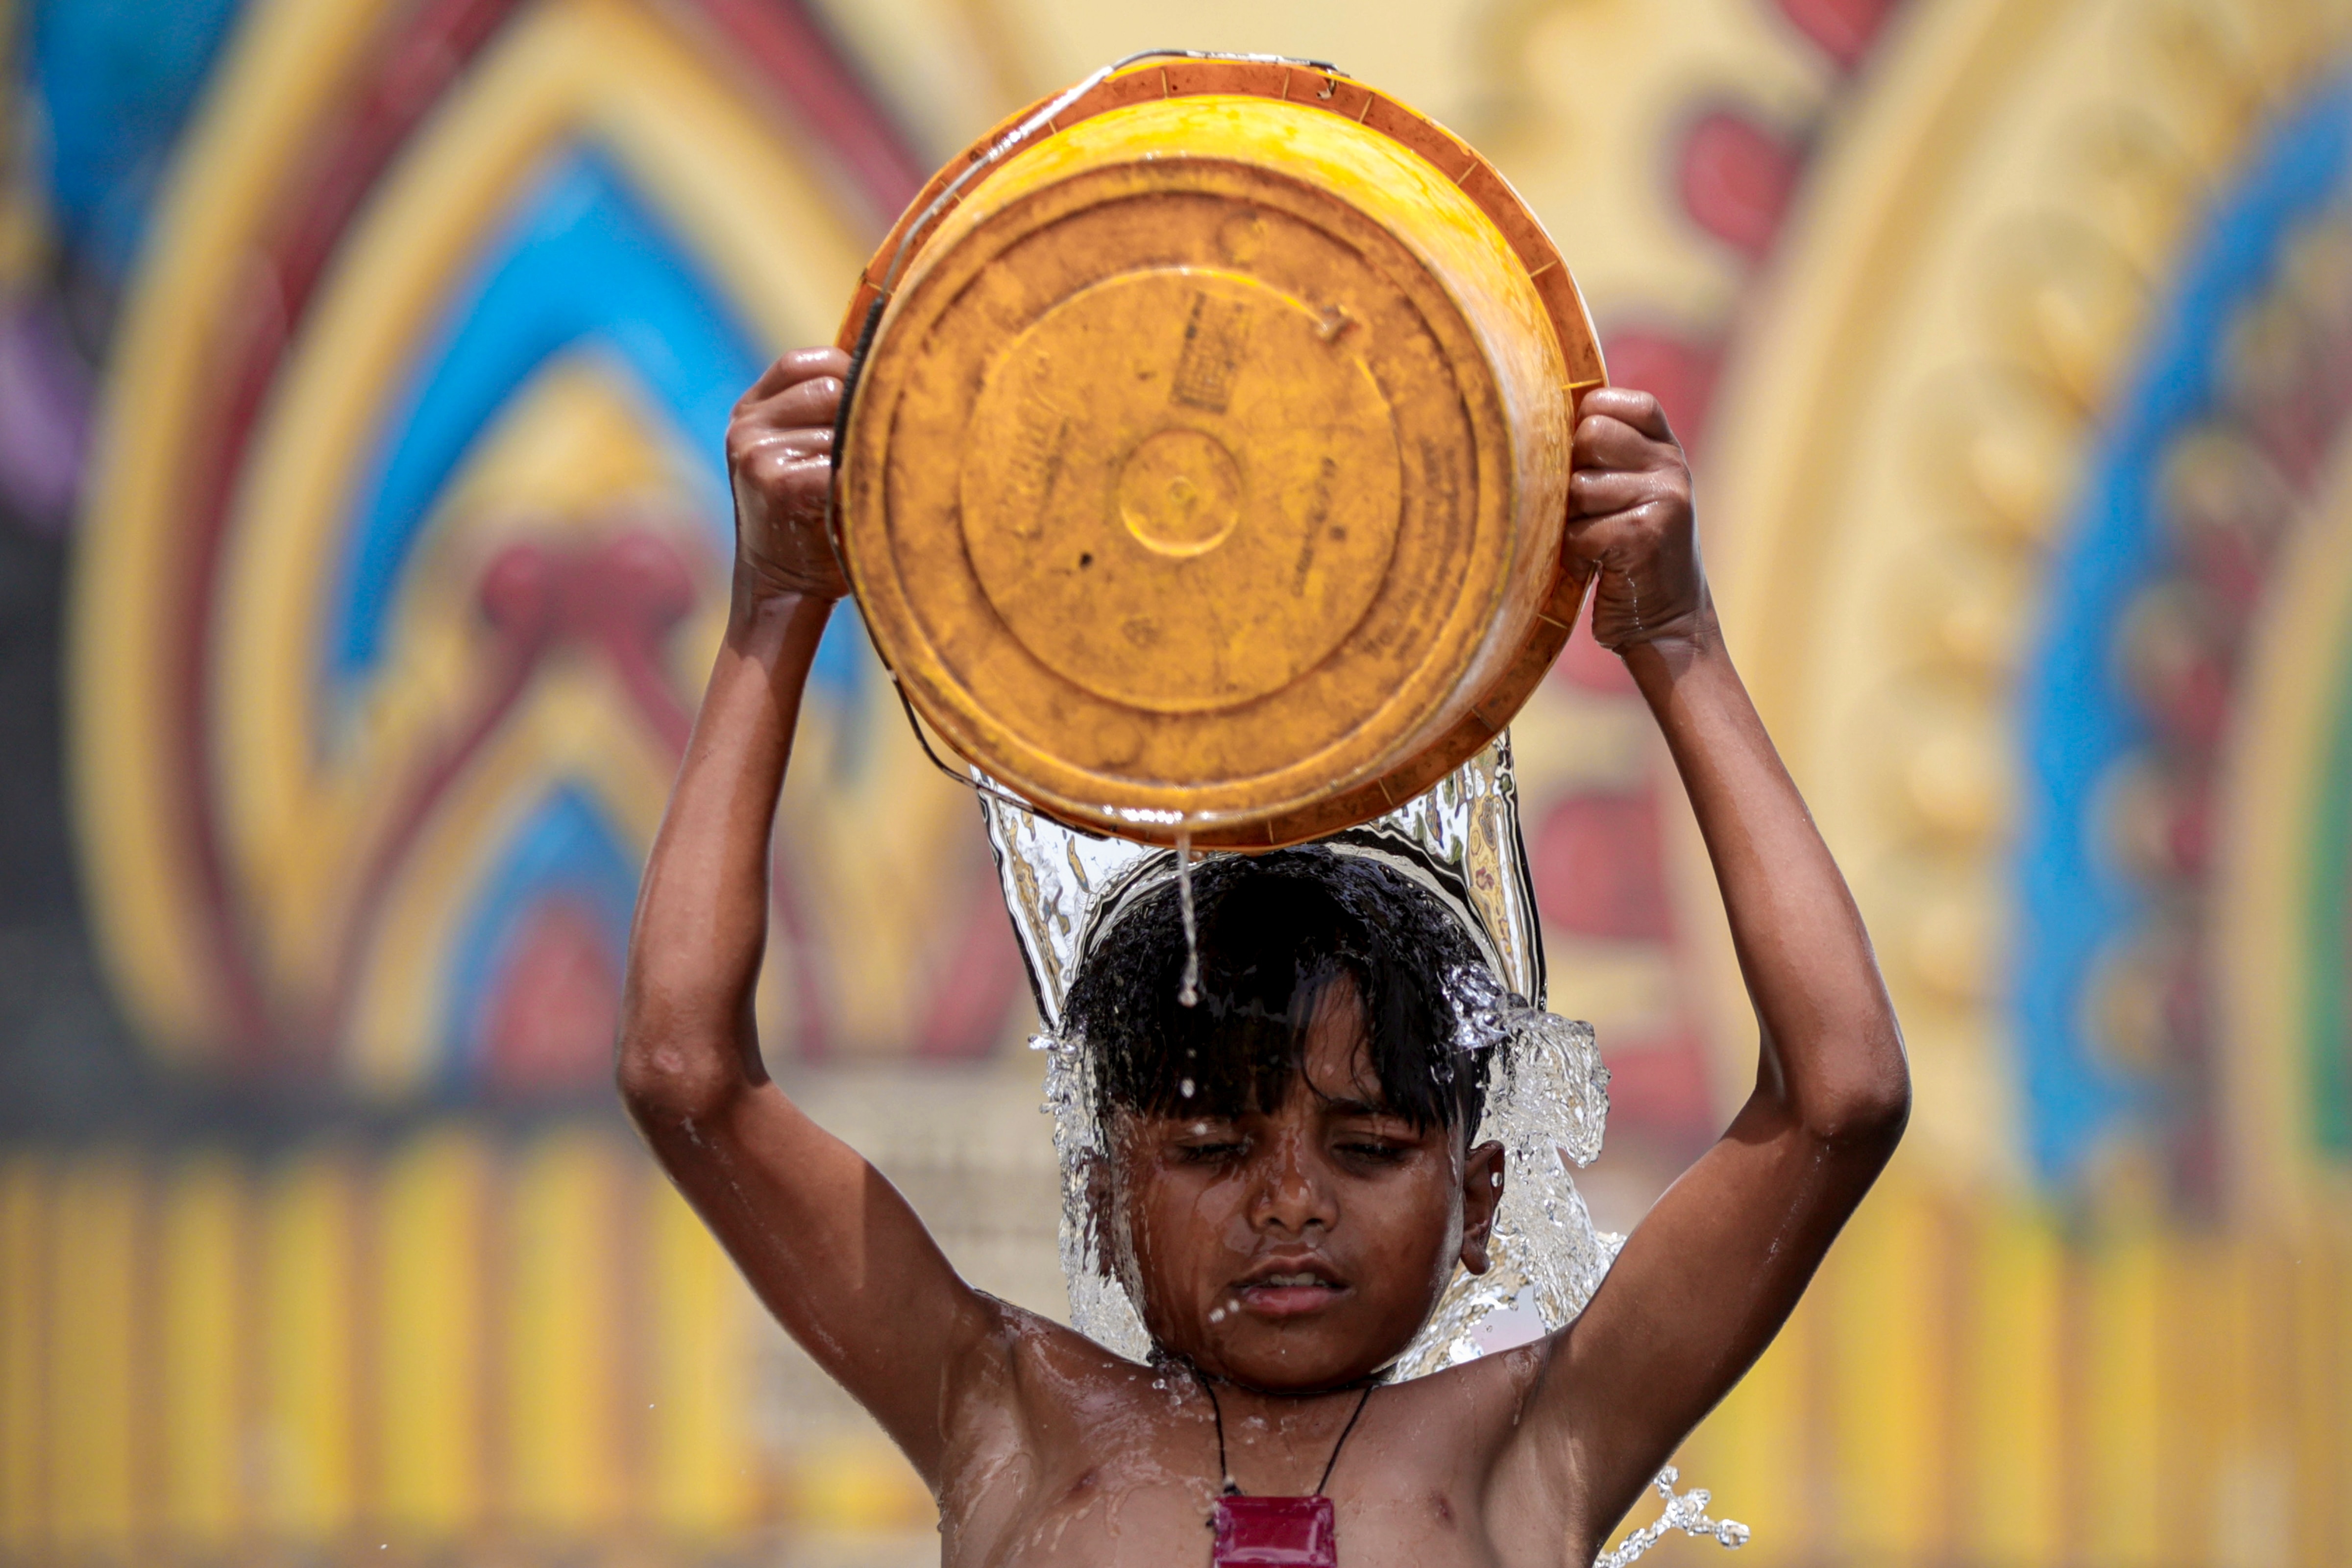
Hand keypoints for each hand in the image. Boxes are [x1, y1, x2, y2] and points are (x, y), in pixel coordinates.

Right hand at [727, 347, 851, 601]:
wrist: (781, 590)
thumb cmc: (808, 521)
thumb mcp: (801, 454)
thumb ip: (822, 415)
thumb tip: (887, 368)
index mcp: (748, 412)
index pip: (804, 363)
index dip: (846, 371)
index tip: (872, 400)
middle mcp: (746, 428)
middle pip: (829, 387)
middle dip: (860, 413)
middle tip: (874, 452)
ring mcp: (759, 455)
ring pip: (842, 424)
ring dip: (865, 450)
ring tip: (864, 483)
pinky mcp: (781, 484)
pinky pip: (843, 461)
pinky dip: (863, 476)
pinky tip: (865, 497)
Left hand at [1564, 388, 1711, 653]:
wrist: (1669, 624)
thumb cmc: (1633, 556)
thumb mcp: (1632, 494)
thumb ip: (1606, 457)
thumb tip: (1536, 418)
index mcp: (1667, 450)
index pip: (1619, 403)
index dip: (1587, 421)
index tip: (1583, 460)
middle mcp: (1672, 467)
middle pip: (1590, 434)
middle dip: (1572, 473)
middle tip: (1585, 510)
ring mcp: (1663, 499)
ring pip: (1578, 487)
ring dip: (1572, 522)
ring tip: (1593, 544)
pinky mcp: (1644, 535)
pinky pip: (1579, 531)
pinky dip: (1576, 556)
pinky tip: (1595, 567)